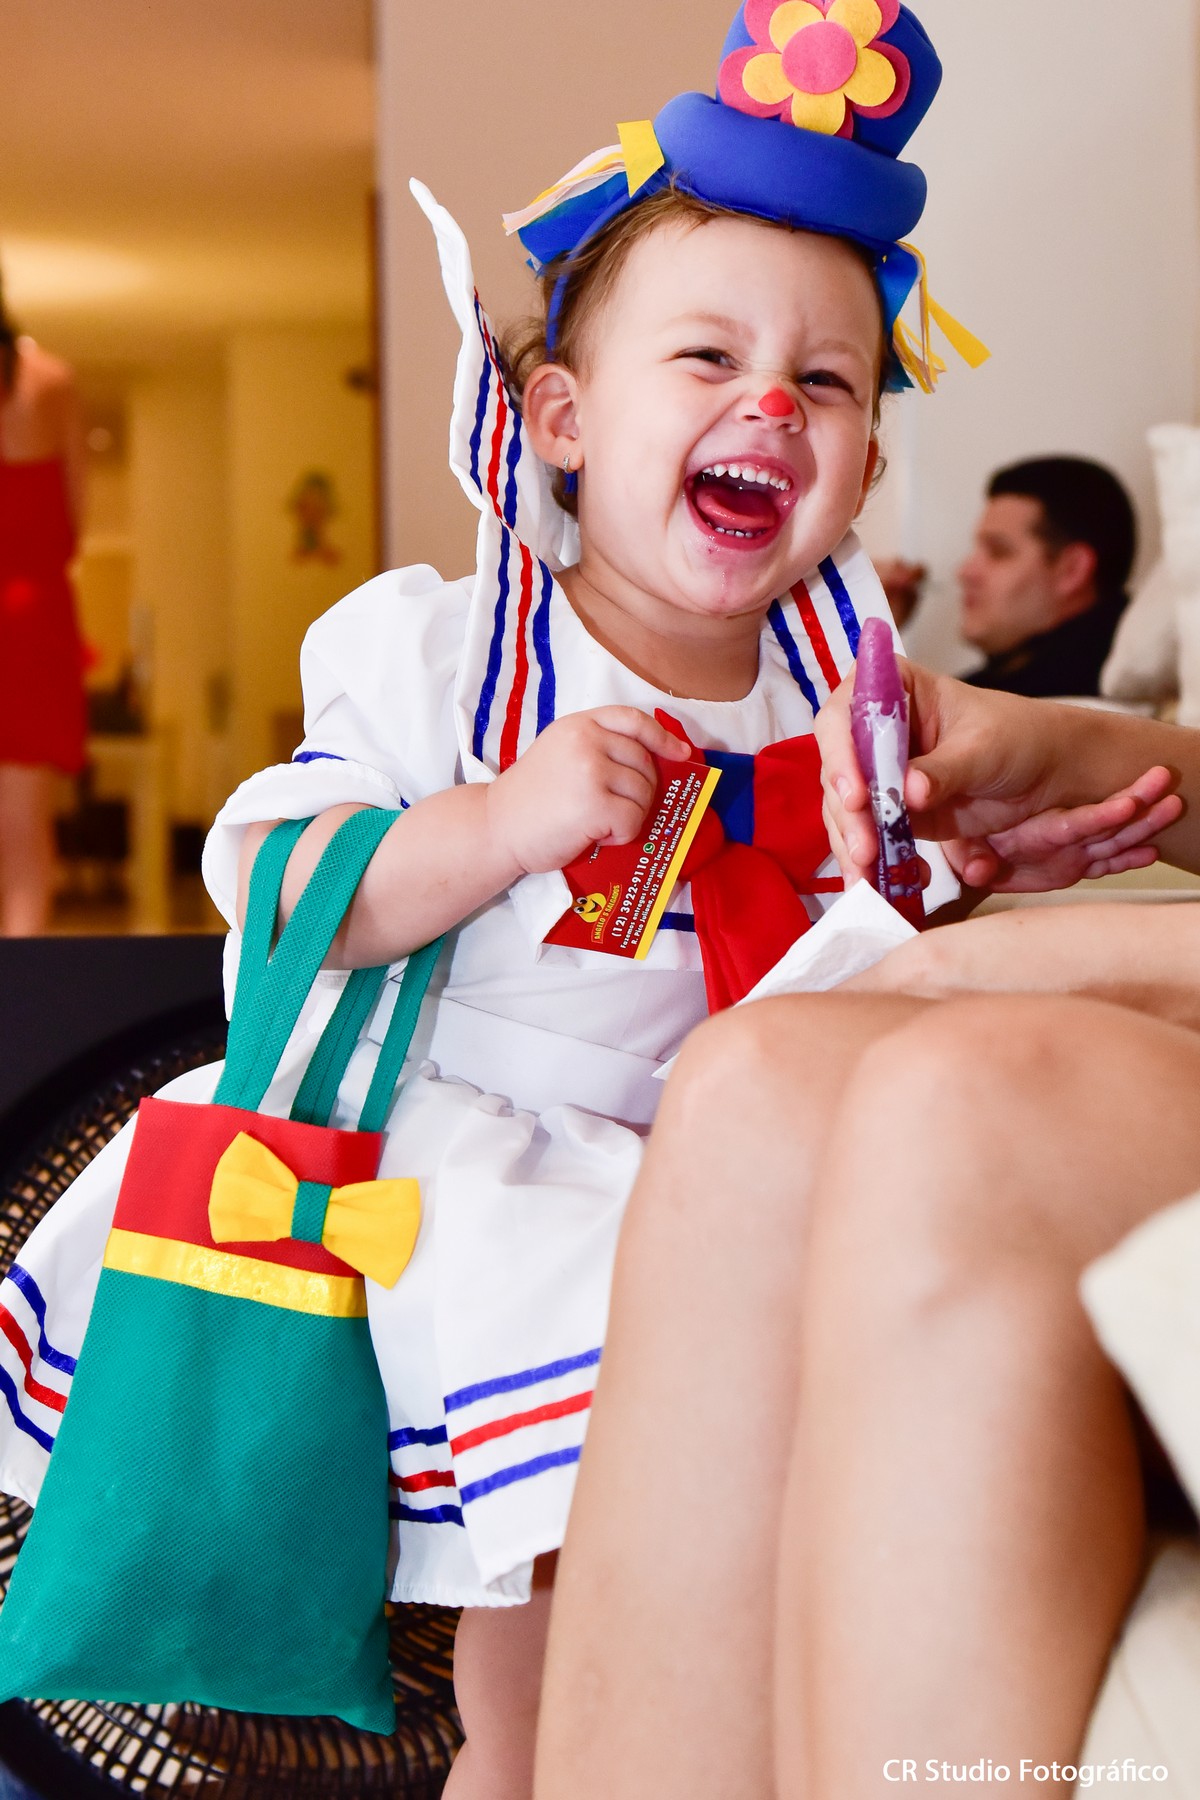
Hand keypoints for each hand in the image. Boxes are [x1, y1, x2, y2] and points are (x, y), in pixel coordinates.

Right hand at [486, 708, 689, 875]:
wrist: (497, 826)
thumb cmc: (531, 798)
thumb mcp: (561, 753)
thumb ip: (598, 747)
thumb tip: (654, 761)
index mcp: (579, 724)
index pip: (633, 720)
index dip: (662, 737)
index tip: (680, 753)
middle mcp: (586, 741)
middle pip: (645, 764)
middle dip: (641, 792)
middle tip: (613, 809)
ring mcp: (591, 771)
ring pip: (644, 794)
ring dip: (630, 815)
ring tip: (599, 822)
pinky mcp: (594, 804)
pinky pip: (633, 820)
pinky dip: (621, 835)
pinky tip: (595, 835)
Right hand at [817, 661, 1182, 891]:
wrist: (1049, 773)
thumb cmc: (1019, 738)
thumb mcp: (984, 749)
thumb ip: (945, 769)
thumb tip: (908, 792)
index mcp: (893, 691)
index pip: (844, 717)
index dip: (840, 756)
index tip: (856, 795)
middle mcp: (875, 732)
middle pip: (838, 771)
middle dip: (848, 816)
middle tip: (866, 849)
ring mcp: (881, 776)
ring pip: (847, 812)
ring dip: (855, 846)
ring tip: (872, 876)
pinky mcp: (893, 813)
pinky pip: (871, 838)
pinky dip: (875, 864)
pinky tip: (888, 883)